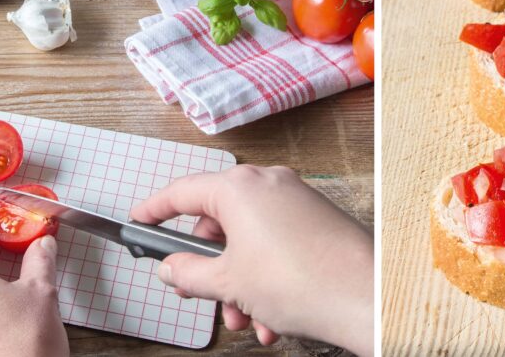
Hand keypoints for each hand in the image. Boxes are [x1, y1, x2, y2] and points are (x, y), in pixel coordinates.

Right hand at [130, 165, 373, 355]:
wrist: (365, 297)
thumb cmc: (301, 282)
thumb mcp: (228, 282)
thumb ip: (189, 272)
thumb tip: (172, 268)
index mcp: (240, 187)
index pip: (183, 192)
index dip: (155, 210)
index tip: (140, 220)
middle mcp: (268, 184)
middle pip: (218, 221)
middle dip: (209, 267)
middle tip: (198, 293)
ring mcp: (295, 199)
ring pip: (249, 241)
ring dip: (239, 284)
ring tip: (246, 320)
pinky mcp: (316, 219)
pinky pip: (277, 246)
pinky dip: (267, 280)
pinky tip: (271, 320)